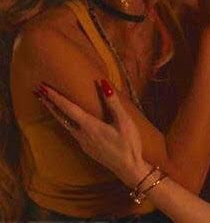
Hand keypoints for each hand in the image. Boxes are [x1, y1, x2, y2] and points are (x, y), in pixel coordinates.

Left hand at [35, 80, 150, 186]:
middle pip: (61, 117)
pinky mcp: (87, 148)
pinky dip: (66, 121)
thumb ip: (113, 103)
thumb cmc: (128, 144)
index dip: (55, 97)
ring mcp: (83, 143)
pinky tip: (70, 120)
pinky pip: (73, 131)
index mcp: (89, 126)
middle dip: (49, 104)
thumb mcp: (124, 121)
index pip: (68, 108)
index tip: (43, 87)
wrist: (128, 168)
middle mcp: (82, 134)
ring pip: (65, 124)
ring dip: (56, 112)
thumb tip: (103, 84)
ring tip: (50, 104)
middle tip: (37, 92)